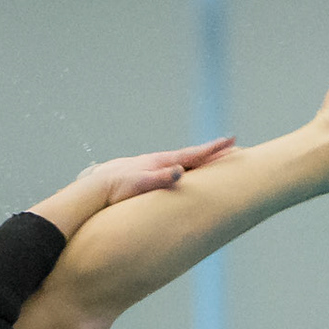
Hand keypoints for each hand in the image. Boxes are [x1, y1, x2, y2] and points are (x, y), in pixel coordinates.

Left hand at [82, 136, 237, 205]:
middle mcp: (159, 162)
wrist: (96, 187)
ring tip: (212, 157)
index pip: (193, 155)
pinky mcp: (147, 174)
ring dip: (199, 158)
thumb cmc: (117, 188)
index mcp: (162, 162)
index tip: (230, 140)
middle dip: (211, 151)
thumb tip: (180, 172)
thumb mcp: (140, 184)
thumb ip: (160, 178)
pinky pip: (172, 169)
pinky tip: (185, 172)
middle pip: (191, 155)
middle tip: (231, 145)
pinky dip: (184, 167)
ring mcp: (153, 166)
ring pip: (182, 161)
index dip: (212, 149)